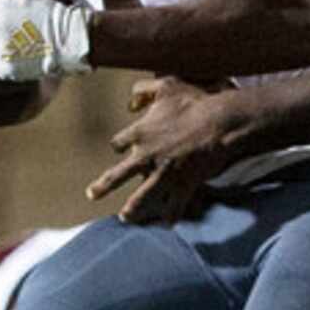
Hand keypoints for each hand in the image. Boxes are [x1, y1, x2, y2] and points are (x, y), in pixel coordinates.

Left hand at [87, 78, 248, 223]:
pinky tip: (167, 223)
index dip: (119, 146)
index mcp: (139, 133)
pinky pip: (174, 203)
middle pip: (118, 175)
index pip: (118, 144)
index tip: (120, 148)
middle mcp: (146, 156)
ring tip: (125, 217)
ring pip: (142, 196)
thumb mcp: (166, 86)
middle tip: (92, 194)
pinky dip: (172, 214)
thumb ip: (144, 90)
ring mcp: (163, 173)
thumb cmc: (192, 104)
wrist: (217, 124)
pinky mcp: (182, 184)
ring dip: (133, 208)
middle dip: (103, 186)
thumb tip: (131, 101)